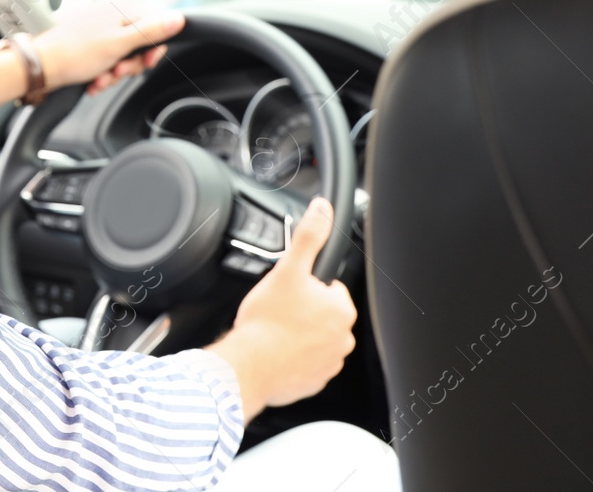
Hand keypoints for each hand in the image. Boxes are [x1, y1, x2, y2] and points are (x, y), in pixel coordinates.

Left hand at [32, 6, 183, 95]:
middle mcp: (112, 12)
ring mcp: (101, 27)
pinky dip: (105, 72)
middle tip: (117, 71)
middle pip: (141, 42)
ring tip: (101, 79)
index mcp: (121, 6)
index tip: (147, 63)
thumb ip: (151, 31)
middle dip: (131, 64)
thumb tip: (178, 18)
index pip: (157, 24)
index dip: (154, 48)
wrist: (41, 66)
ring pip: (125, 54)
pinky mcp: (91, 42)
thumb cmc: (75, 53)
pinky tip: (95, 81)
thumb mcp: (120, 44)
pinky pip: (109, 58)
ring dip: (116, 72)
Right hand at [206, 197, 356, 419]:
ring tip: (275, 332)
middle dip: (303, 311)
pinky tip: (275, 351)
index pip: (330, 289)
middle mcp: (342, 339)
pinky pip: (306, 364)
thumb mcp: (288, 268)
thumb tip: (322, 210)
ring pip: (314, 339)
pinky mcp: (314, 382)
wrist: (250, 366)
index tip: (288, 292)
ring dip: (299, 335)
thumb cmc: (267, 321)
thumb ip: (309, 236)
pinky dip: (293, 359)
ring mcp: (329, 363)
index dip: (306, 286)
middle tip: (278, 310)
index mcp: (340, 310)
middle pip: (322, 314)